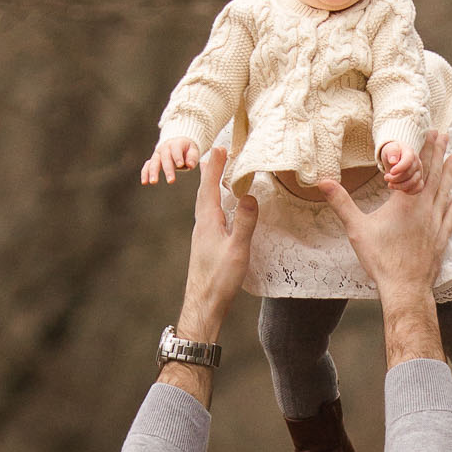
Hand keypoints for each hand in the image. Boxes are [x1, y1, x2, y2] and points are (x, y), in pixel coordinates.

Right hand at [141, 136, 200, 184]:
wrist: (178, 145)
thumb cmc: (187, 150)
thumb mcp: (193, 151)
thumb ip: (193, 157)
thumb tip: (190, 165)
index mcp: (176, 143)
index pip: (176, 149)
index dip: (178, 157)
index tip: (180, 165)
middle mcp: (165, 148)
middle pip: (165, 157)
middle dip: (168, 169)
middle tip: (171, 181)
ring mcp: (158, 154)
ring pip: (154, 162)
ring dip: (153, 172)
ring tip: (154, 182)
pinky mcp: (153, 160)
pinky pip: (147, 166)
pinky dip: (145, 173)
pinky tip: (144, 182)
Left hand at [174, 146, 257, 341]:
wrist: (203, 304)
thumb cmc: (219, 279)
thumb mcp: (237, 250)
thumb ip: (244, 223)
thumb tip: (250, 196)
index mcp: (208, 222)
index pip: (210, 188)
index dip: (215, 167)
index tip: (220, 148)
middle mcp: (202, 225)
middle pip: (205, 192)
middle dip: (211, 171)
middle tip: (218, 153)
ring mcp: (202, 235)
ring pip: (206, 203)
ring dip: (212, 186)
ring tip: (218, 174)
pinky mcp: (205, 244)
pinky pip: (209, 214)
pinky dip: (214, 202)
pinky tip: (220, 209)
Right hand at [319, 131, 451, 295]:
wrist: (404, 287)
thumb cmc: (381, 259)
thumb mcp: (357, 228)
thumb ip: (341, 203)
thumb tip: (323, 182)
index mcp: (405, 202)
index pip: (415, 168)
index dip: (421, 150)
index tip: (428, 133)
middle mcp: (424, 208)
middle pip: (433, 175)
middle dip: (438, 153)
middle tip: (443, 135)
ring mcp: (435, 223)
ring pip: (445, 191)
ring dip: (450, 173)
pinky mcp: (441, 238)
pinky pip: (451, 216)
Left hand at [379, 141, 423, 193]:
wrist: (397, 157)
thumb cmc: (393, 153)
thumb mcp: (389, 148)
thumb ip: (392, 152)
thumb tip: (393, 161)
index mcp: (410, 153)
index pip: (408, 160)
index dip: (400, 168)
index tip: (391, 172)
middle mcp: (417, 163)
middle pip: (409, 174)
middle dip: (395, 178)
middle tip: (386, 177)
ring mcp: (419, 172)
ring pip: (413, 183)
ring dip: (399, 186)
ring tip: (390, 184)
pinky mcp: (419, 180)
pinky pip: (418, 188)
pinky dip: (408, 191)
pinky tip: (399, 187)